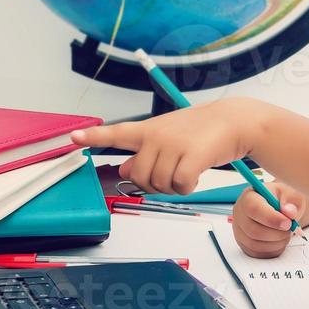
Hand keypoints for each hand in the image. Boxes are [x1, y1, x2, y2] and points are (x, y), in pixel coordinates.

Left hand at [70, 98, 261, 195]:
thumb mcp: (169, 137)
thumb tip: (123, 169)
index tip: (73, 138)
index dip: (93, 137)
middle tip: (170, 176)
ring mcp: (174, 145)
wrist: (235, 120)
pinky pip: (179, 185)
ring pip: (159, 183)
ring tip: (186, 173)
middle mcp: (157, 136)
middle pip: (139, 176)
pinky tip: (194, 178)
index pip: (116, 133)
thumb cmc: (202, 130)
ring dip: (172, 187)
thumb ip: (144, 152)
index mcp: (149, 129)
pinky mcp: (192, 156)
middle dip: (153, 184)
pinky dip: (186, 188)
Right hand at [231, 182, 305, 258]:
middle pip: (253, 230)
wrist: (280, 209)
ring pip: (255, 244)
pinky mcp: (244, 243)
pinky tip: (280, 241)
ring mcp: (239, 230)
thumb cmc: (283, 200)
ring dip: (276, 243)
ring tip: (286, 234)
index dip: (271, 218)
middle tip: (290, 230)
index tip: (288, 223)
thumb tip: (289, 212)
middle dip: (276, 234)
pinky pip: (257, 253)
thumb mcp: (292, 195)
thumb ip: (292, 201)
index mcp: (249, 196)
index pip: (254, 209)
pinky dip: (272, 250)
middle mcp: (239, 213)